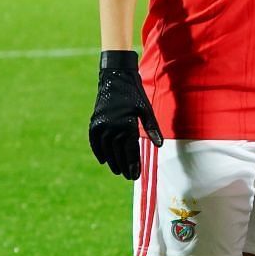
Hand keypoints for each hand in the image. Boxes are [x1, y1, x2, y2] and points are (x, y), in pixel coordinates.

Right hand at [89, 50, 161, 179]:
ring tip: (118, 171)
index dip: (133, 164)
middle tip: (129, 177)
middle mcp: (111, 127)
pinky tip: (103, 160)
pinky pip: (94, 141)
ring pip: (106, 149)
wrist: (115, 78)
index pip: (130, 150)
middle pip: (118, 152)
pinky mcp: (94, 122)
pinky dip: (98, 151)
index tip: (136, 175)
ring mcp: (101, 125)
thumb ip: (152, 128)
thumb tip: (159, 145)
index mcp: (126, 124)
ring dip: (112, 161)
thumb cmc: (135, 95)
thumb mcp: (146, 110)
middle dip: (124, 166)